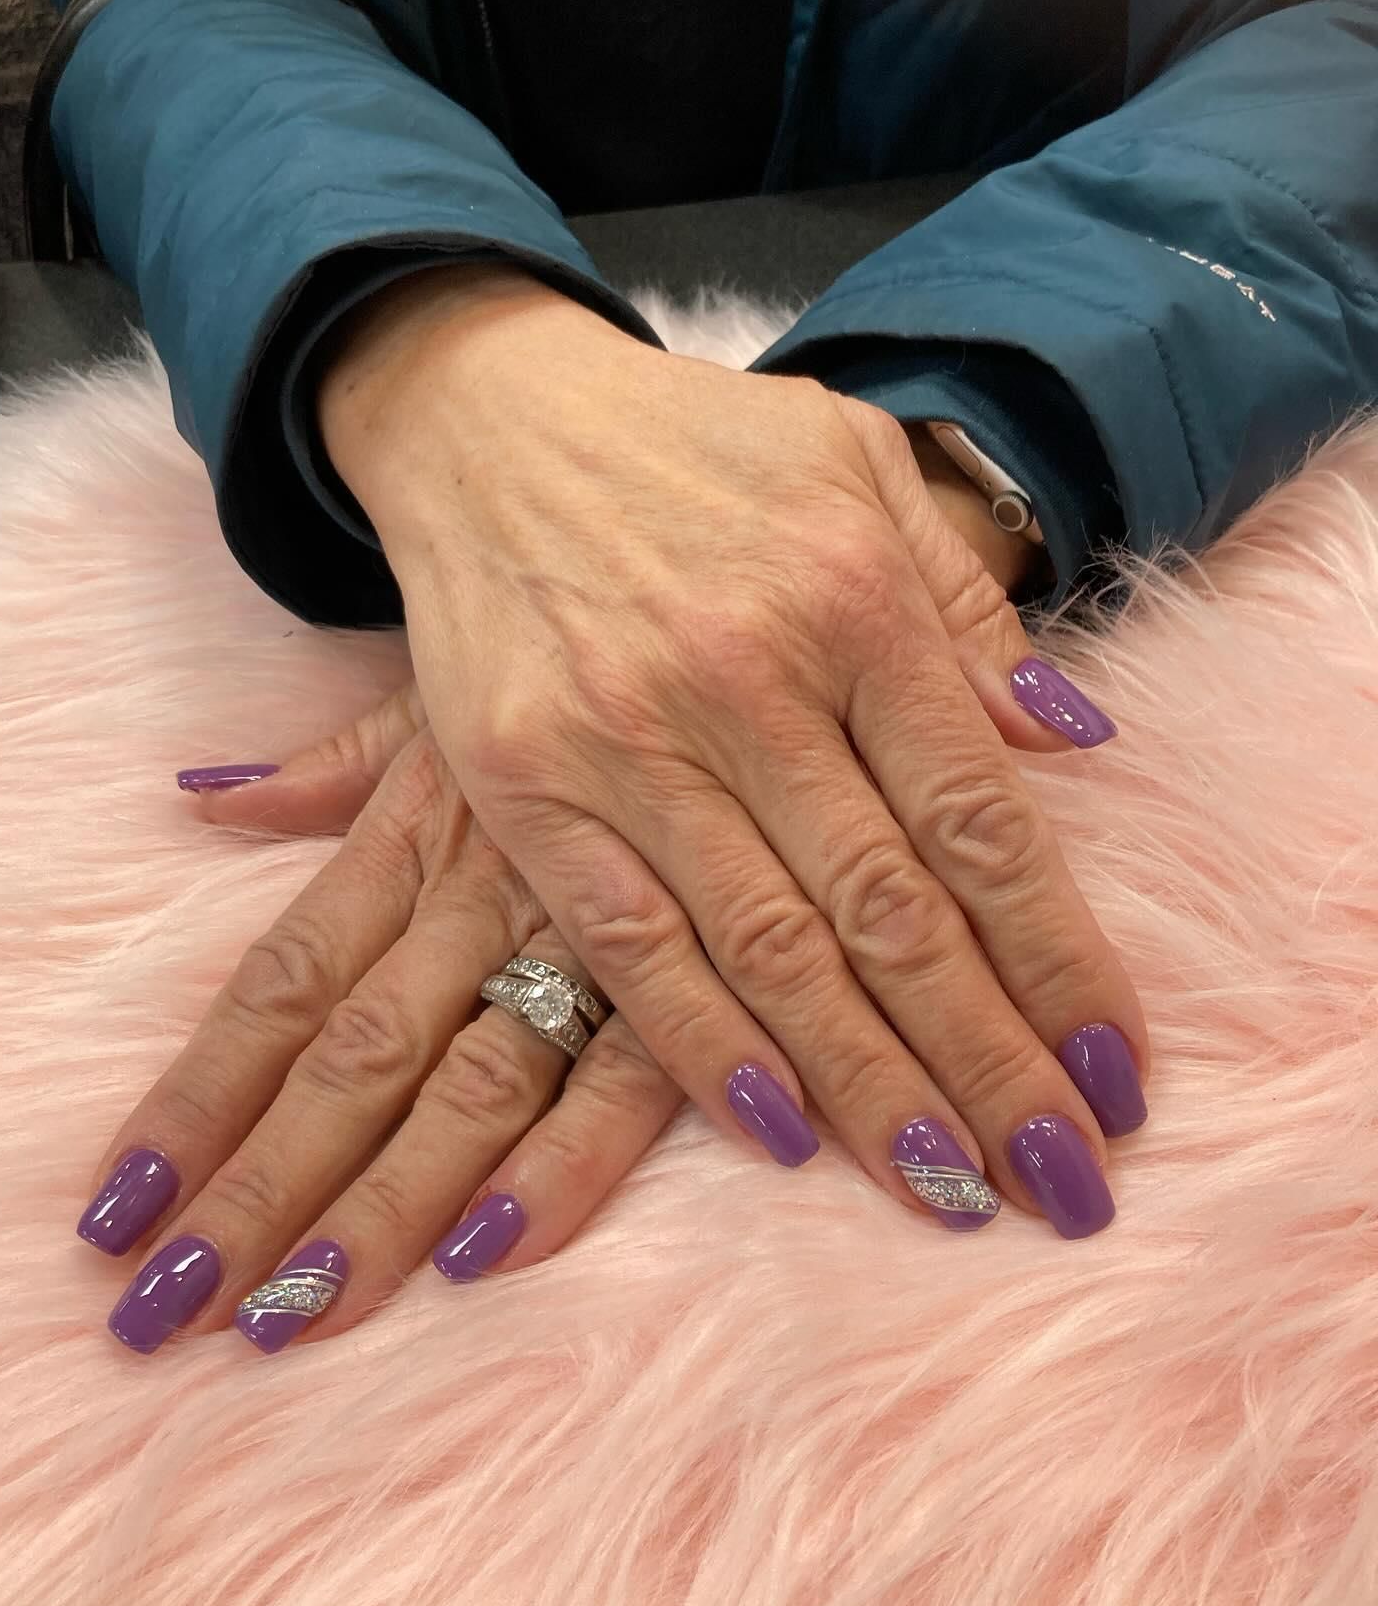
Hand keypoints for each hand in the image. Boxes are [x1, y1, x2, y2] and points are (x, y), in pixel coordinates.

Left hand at [78, 686, 682, 1354]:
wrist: (720, 595)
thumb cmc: (572, 663)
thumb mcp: (439, 690)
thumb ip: (329, 767)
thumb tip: (204, 797)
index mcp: (414, 833)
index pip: (282, 983)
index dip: (199, 1097)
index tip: (120, 1204)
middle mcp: (482, 894)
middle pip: (355, 1059)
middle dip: (264, 1187)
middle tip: (178, 1307)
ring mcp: (586, 935)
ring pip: (471, 1086)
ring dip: (385, 1204)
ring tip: (301, 1310)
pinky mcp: (693, 966)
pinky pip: (628, 1071)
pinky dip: (564, 1160)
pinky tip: (492, 1249)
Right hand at [319, 265, 1147, 1240]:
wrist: (492, 417)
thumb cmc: (695, 448)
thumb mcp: (856, 469)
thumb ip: (964, 608)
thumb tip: (1071, 740)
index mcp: (852, 600)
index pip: (979, 819)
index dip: (1055, 957)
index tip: (1113, 1068)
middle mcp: (745, 676)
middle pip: (889, 912)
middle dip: (985, 1061)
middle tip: (1058, 1178)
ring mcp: (624, 737)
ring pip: (767, 950)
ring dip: (866, 1085)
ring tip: (949, 1187)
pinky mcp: (521, 781)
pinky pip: (624, 940)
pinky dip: (702, 1044)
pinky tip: (779, 1128)